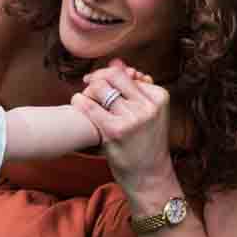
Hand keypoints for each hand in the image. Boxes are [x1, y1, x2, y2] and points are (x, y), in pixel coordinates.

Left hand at [74, 61, 174, 192]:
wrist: (149, 175)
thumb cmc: (146, 142)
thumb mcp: (150, 113)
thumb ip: (136, 88)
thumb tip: (117, 61)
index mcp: (159, 97)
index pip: (128, 73)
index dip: (111, 74)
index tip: (103, 81)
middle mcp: (147, 106)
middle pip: (113, 76)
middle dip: (98, 77)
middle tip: (89, 83)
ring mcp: (132, 118)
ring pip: (101, 88)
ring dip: (89, 90)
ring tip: (86, 97)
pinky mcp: (115, 131)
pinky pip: (90, 106)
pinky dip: (80, 100)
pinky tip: (77, 102)